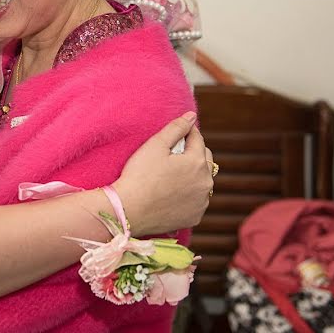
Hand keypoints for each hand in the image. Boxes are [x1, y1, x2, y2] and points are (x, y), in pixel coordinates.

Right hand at [112, 112, 213, 236]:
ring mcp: (201, 202)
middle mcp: (205, 183)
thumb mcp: (155, 145)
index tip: (176, 132)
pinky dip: (189, 194)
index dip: (186, 132)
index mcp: (197, 162)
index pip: (197, 138)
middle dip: (193, 152)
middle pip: (204, 159)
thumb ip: (176, 128)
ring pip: (202, 181)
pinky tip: (173, 192)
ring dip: (193, 174)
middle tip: (172, 153)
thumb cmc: (140, 175)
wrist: (129, 211)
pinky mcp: (195, 217)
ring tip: (172, 174)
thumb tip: (192, 116)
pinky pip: (196, 200)